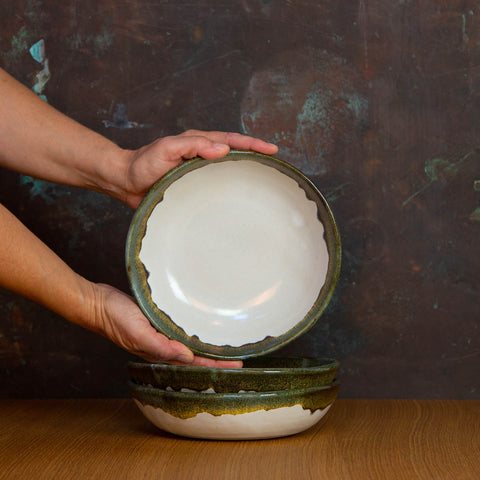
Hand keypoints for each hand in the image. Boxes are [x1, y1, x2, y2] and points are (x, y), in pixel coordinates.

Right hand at [92, 283, 241, 366]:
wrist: (96, 303)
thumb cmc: (114, 318)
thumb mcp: (138, 332)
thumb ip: (160, 347)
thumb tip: (186, 358)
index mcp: (160, 351)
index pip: (194, 362)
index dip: (216, 365)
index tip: (236, 366)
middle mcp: (162, 345)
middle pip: (195, 355)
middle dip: (216, 358)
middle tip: (238, 357)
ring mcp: (160, 333)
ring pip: (188, 343)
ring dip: (206, 346)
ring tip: (225, 345)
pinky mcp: (157, 320)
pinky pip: (179, 329)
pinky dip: (193, 331)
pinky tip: (200, 326)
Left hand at [120, 130, 277, 207]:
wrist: (126, 182)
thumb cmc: (143, 164)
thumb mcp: (167, 149)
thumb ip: (193, 146)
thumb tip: (223, 148)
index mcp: (198, 143)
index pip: (231, 140)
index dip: (252, 145)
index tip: (271, 150)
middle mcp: (201, 155)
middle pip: (235, 152)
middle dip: (256, 155)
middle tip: (275, 163)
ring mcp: (198, 171)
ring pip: (228, 169)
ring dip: (246, 171)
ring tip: (264, 179)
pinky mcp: (193, 186)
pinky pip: (217, 185)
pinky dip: (231, 187)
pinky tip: (238, 197)